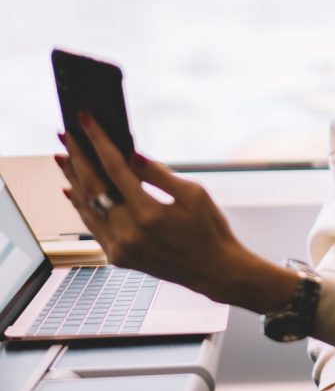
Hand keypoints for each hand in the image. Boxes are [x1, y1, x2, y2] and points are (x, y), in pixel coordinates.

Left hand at [55, 112, 257, 304]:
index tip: (86, 121)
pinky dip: (81, 205)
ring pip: (87, 207)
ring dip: (73, 179)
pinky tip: (73, 189)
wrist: (213, 270)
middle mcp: (129, 232)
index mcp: (150, 213)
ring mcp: (120, 247)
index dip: (98, 141)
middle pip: (92, 186)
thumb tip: (131, 154)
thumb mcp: (195, 194)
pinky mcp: (118, 257)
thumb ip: (160, 174)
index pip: (115, 168)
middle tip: (65, 134)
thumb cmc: (210, 230)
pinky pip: (92, 226)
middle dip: (77, 156)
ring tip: (64, 157)